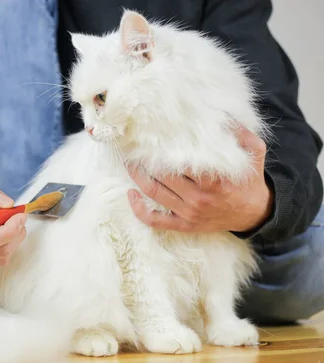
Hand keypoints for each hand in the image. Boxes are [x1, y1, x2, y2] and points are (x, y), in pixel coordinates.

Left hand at [127, 125, 272, 232]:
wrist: (255, 213)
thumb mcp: (254, 152)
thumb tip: (221, 114)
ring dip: (137, 178)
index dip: (162, 150)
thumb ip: (240, 133)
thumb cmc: (250, 180)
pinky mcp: (184, 225)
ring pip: (154, 193)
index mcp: (213, 179)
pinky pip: (155, 221)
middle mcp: (198, 197)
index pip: (180, 162)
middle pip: (162, 176)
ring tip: (130, 164)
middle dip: (145, 162)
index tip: (152, 138)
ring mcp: (189, 213)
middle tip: (134, 149)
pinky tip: (131, 194)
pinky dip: (139, 209)